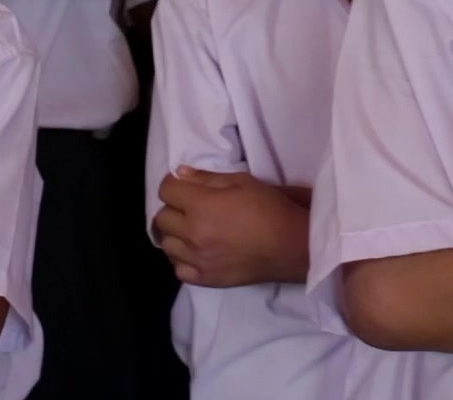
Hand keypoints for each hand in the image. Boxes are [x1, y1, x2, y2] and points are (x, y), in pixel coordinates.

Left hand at [153, 167, 309, 287]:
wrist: (291, 246)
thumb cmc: (269, 208)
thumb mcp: (241, 182)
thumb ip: (207, 178)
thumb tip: (180, 173)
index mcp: (201, 206)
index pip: (166, 190)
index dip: (173, 184)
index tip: (183, 186)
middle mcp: (193, 234)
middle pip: (161, 218)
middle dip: (173, 208)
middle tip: (190, 207)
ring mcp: (197, 260)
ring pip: (166, 244)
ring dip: (175, 234)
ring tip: (192, 230)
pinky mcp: (205, 279)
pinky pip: (177, 269)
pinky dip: (182, 259)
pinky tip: (196, 252)